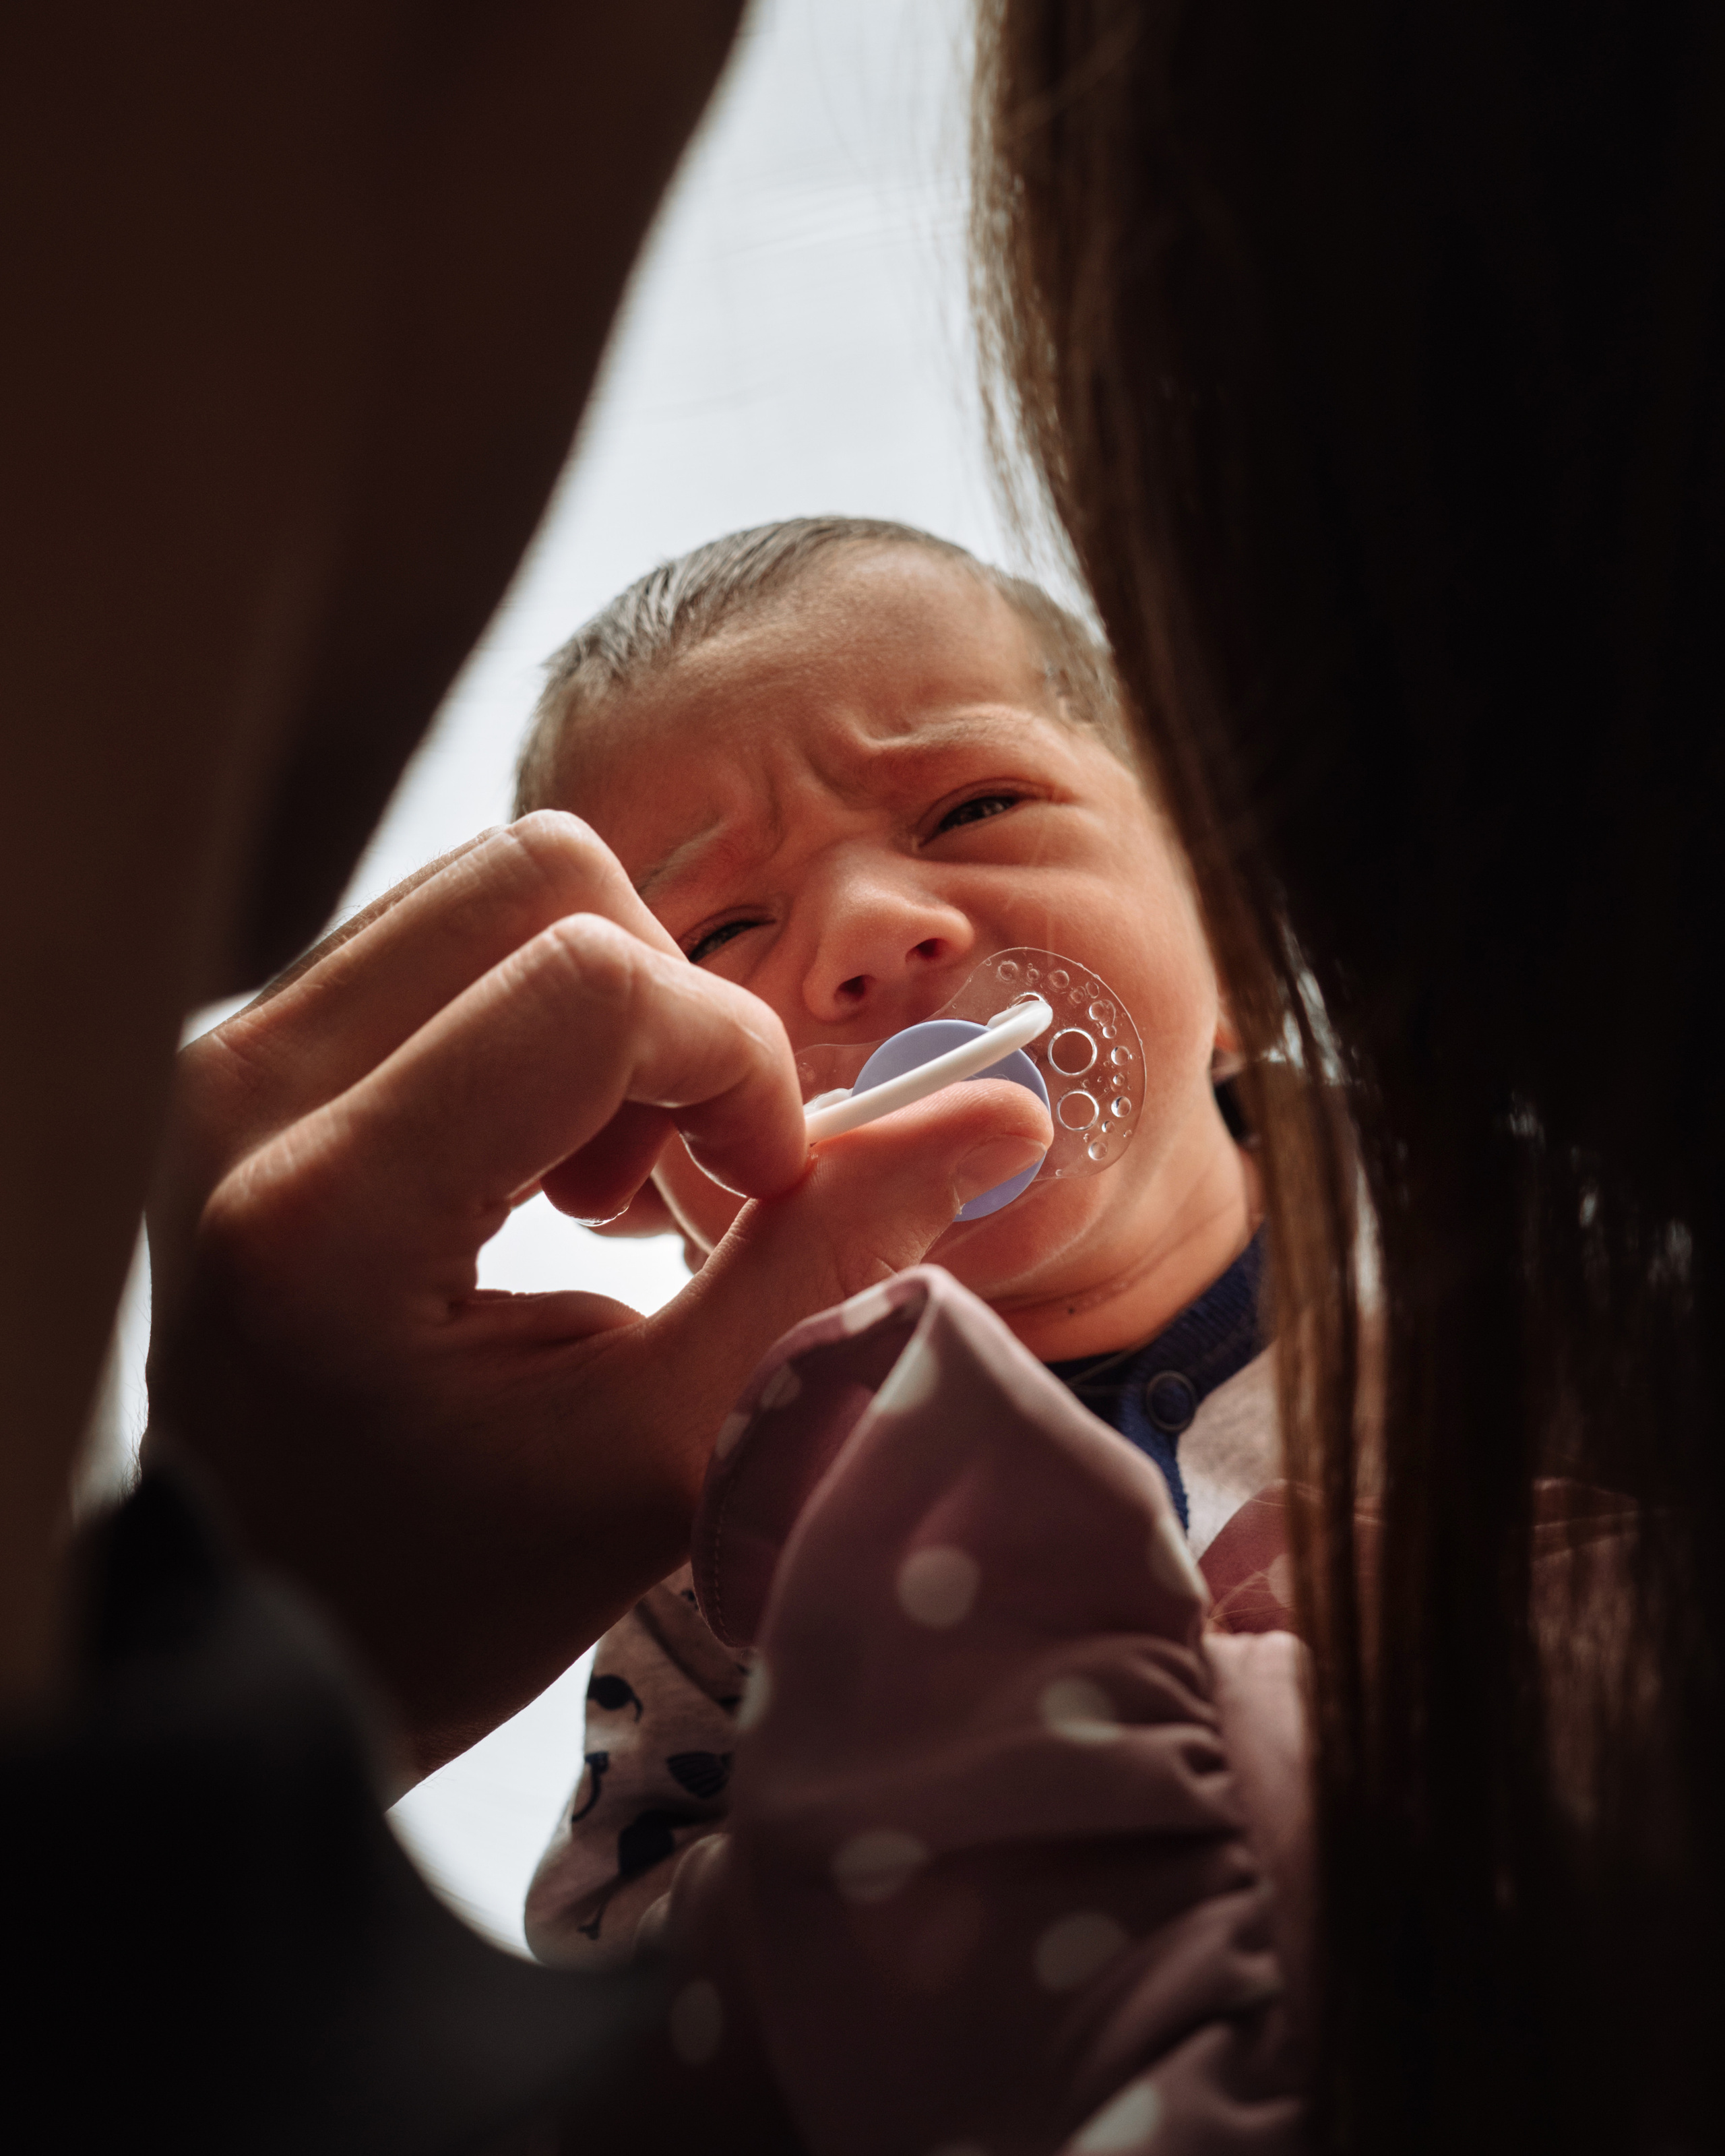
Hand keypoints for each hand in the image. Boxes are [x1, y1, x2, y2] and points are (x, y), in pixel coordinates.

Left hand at [147, 814, 1048, 1776]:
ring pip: (503, 882)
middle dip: (675, 1015)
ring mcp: (235, 1057)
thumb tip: (1007, 1112)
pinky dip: (548, 1015)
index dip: (737, 1065)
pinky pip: (450, 932)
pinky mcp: (253, 1051)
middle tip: (674, 1180)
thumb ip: (832, 1267)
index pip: (592, 987)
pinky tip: (543, 1156)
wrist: (264, 1633)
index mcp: (329, 1213)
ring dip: (614, 1009)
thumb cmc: (451, 1584)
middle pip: (548, 877)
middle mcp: (248, 1092)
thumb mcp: (665, 1456)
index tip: (763, 1190)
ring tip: (601, 1181)